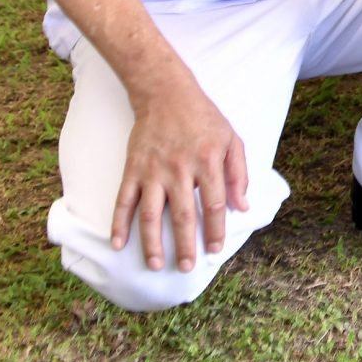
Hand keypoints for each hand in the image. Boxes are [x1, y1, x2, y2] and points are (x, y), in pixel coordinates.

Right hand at [112, 73, 248, 273]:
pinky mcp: (133, 169)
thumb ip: (239, 173)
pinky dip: (119, 223)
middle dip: (185, 245)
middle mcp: (180, 170)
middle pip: (183, 215)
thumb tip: (243, 206)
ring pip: (151, 214)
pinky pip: (124, 200)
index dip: (215, 230)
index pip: (214, 205)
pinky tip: (117, 244)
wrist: (166, 94)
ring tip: (154, 264)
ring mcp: (153, 171)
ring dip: (152, 242)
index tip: (215, 250)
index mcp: (208, 163)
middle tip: (186, 267)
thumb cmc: (204, 118)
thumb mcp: (232, 139)